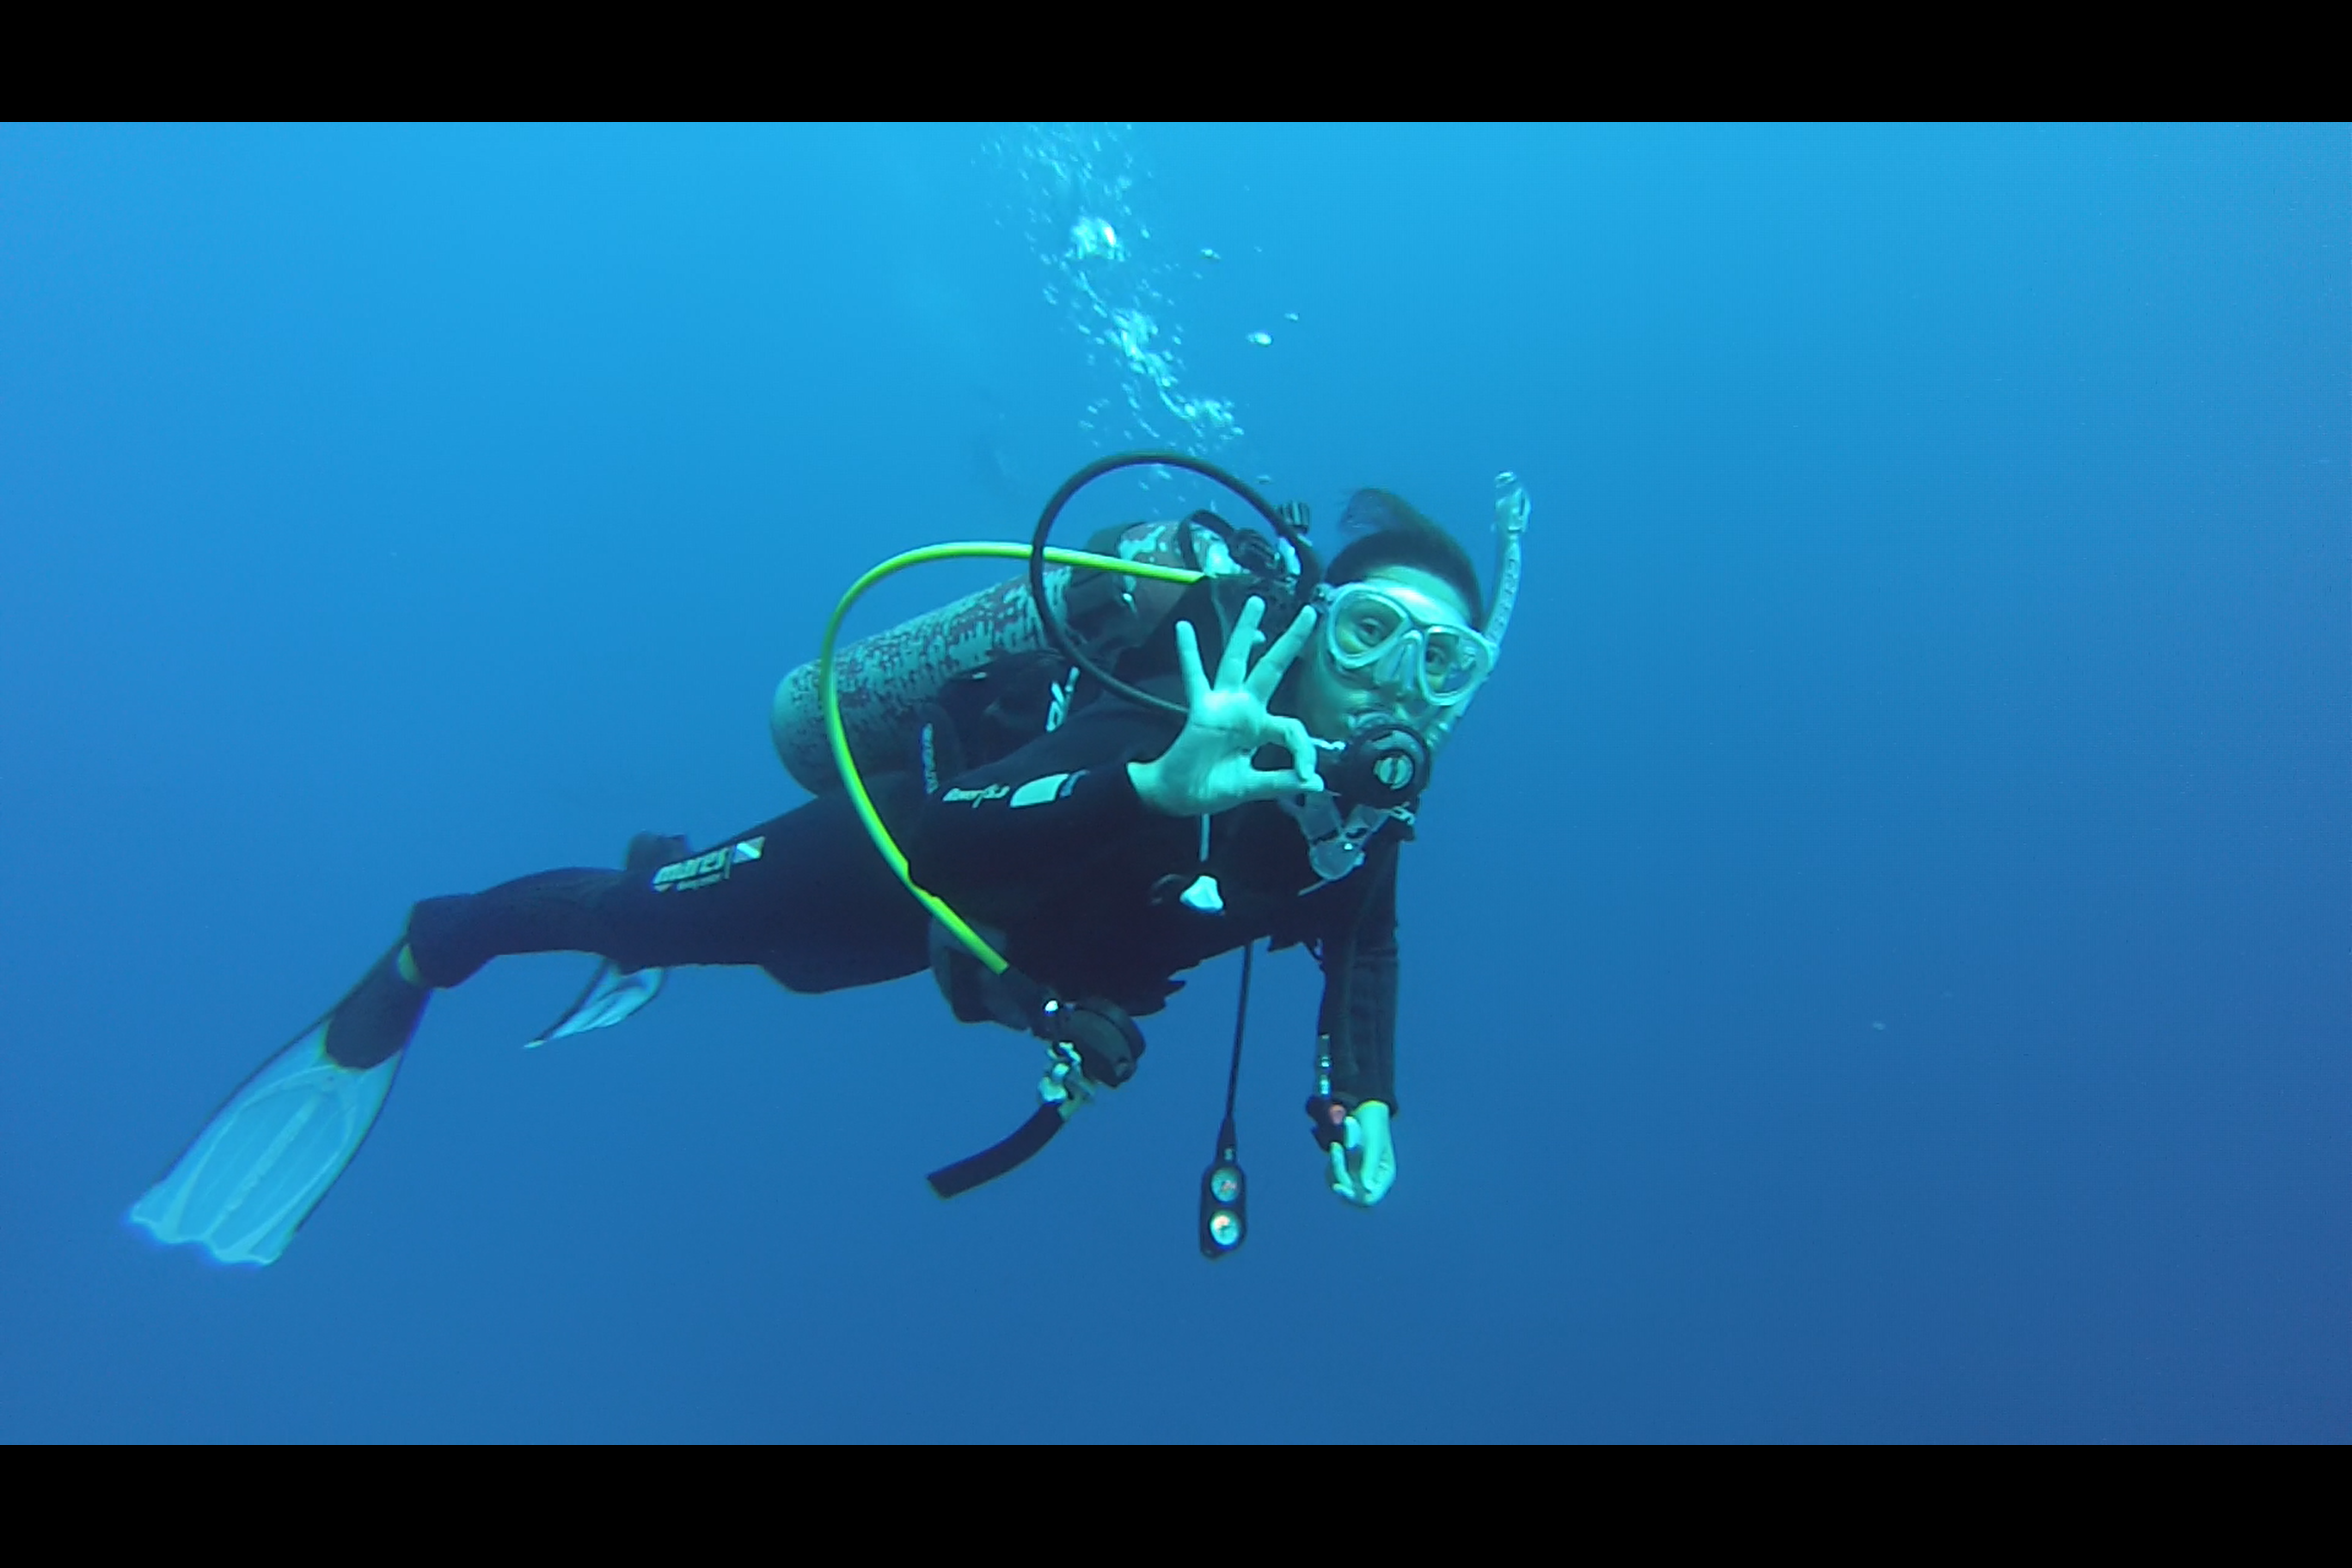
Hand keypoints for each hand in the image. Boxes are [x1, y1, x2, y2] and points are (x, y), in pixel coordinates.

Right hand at [1129, 596, 1323, 816]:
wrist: (1178, 795)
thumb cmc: (1212, 788)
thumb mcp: (1250, 787)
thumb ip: (1280, 782)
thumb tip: (1316, 783)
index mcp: (1261, 729)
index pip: (1292, 728)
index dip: (1305, 750)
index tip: (1309, 774)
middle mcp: (1245, 709)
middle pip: (1272, 668)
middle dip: (1290, 641)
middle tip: (1310, 613)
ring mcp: (1222, 705)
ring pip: (1237, 660)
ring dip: (1245, 631)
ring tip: (1256, 603)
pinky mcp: (1200, 709)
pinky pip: (1194, 677)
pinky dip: (1189, 653)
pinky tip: (1184, 628)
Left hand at [1328, 1100, 1394, 1206]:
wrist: (1363, 1107)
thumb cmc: (1372, 1124)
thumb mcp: (1372, 1144)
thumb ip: (1370, 1167)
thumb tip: (1367, 1190)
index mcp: (1385, 1175)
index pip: (1370, 1198)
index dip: (1354, 1196)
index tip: (1338, 1186)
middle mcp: (1372, 1178)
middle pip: (1352, 1192)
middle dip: (1341, 1174)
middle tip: (1335, 1154)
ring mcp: (1359, 1174)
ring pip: (1340, 1183)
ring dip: (1336, 1165)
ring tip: (1337, 1144)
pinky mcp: (1347, 1168)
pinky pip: (1334, 1175)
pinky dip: (1332, 1163)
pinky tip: (1337, 1147)